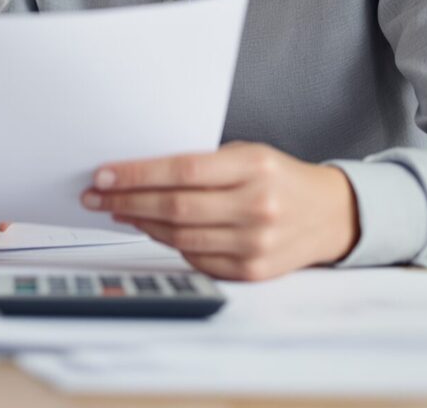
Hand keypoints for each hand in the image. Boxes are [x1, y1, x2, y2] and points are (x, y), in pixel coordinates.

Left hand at [81, 141, 358, 280]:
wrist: (330, 214)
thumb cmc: (279, 178)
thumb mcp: (248, 155)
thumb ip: (202, 164)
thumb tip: (138, 173)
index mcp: (255, 168)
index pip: (183, 170)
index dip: (137, 174)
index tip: (103, 174)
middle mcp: (257, 207)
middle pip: (176, 207)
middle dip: (126, 200)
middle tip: (96, 195)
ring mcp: (256, 244)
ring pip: (180, 237)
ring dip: (141, 223)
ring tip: (117, 210)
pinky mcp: (253, 271)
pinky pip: (196, 259)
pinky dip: (168, 243)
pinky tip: (150, 229)